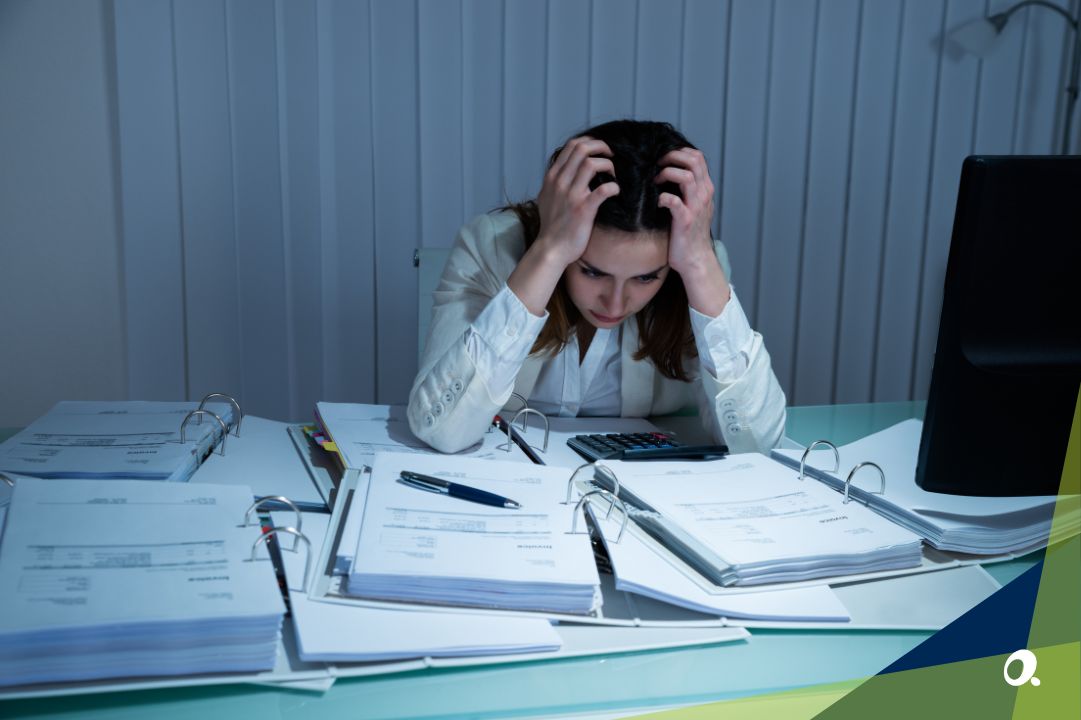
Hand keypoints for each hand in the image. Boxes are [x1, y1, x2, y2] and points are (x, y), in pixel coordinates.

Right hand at [534, 136, 618, 265]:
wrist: (551, 249)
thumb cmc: (552, 225)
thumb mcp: (546, 197)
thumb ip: (555, 182)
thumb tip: (564, 170)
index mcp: (552, 177)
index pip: (572, 146)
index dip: (590, 142)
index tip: (600, 150)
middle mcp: (560, 182)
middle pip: (582, 148)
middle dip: (601, 147)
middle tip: (611, 156)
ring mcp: (571, 195)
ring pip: (592, 163)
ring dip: (608, 165)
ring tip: (613, 174)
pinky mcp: (583, 209)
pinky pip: (603, 189)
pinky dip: (613, 187)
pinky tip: (615, 192)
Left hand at [655, 148, 716, 275]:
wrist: (695, 259)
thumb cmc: (689, 233)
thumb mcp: (694, 206)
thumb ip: (689, 189)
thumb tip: (672, 172)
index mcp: (705, 189)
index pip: (698, 157)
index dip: (679, 152)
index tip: (663, 158)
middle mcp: (703, 195)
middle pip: (694, 160)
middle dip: (672, 157)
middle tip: (657, 164)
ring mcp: (696, 207)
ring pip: (686, 176)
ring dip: (667, 173)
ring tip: (656, 181)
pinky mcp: (685, 220)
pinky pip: (674, 201)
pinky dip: (663, 197)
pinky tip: (657, 201)